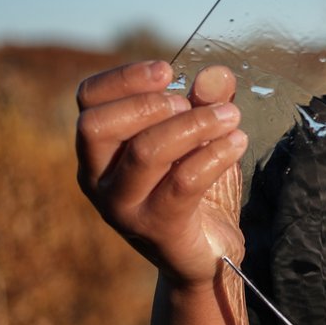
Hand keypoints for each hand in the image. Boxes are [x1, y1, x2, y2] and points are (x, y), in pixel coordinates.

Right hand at [76, 60, 247, 288]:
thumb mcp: (199, 136)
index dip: (123, 78)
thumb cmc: (193, 187)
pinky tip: (237, 142)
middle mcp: (97, 179)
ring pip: (145, 153)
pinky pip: (183, 183)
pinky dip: (213, 155)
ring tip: (230, 117)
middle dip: (149, 104)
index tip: (167, 71)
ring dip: (193, 125)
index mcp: (99, 149)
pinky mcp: (157, 229)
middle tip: (191, 103)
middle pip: (97, 126)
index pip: (88, 101)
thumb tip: (216, 74)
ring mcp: (122, 208)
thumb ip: (206, 101)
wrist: (204, 253)